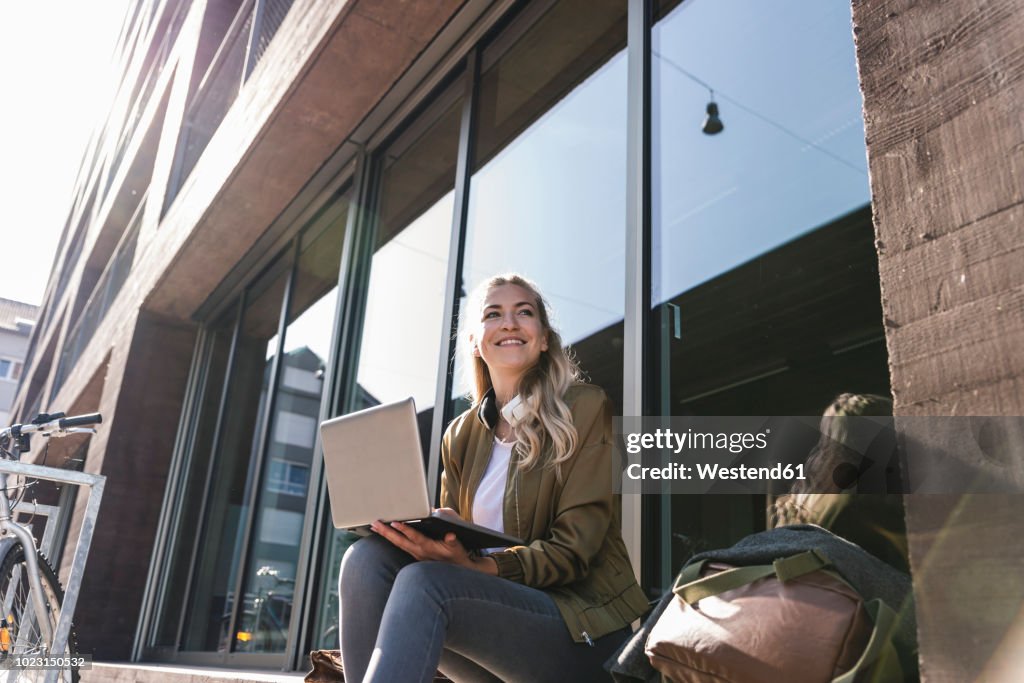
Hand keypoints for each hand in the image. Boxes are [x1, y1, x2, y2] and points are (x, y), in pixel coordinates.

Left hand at [370, 519, 497, 574]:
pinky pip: (400, 545)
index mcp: (428, 548)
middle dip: (387, 532)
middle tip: (375, 523)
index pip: (414, 537)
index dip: (405, 530)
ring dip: (386, 535)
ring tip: (375, 526)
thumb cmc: (457, 557)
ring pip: (398, 543)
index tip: (395, 522)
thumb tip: (450, 535)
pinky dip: (391, 539)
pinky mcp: (415, 554)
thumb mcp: (458, 549)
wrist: (456, 573)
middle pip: (399, 541)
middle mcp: (419, 552)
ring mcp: (415, 554)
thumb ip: (453, 541)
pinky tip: (385, 534)